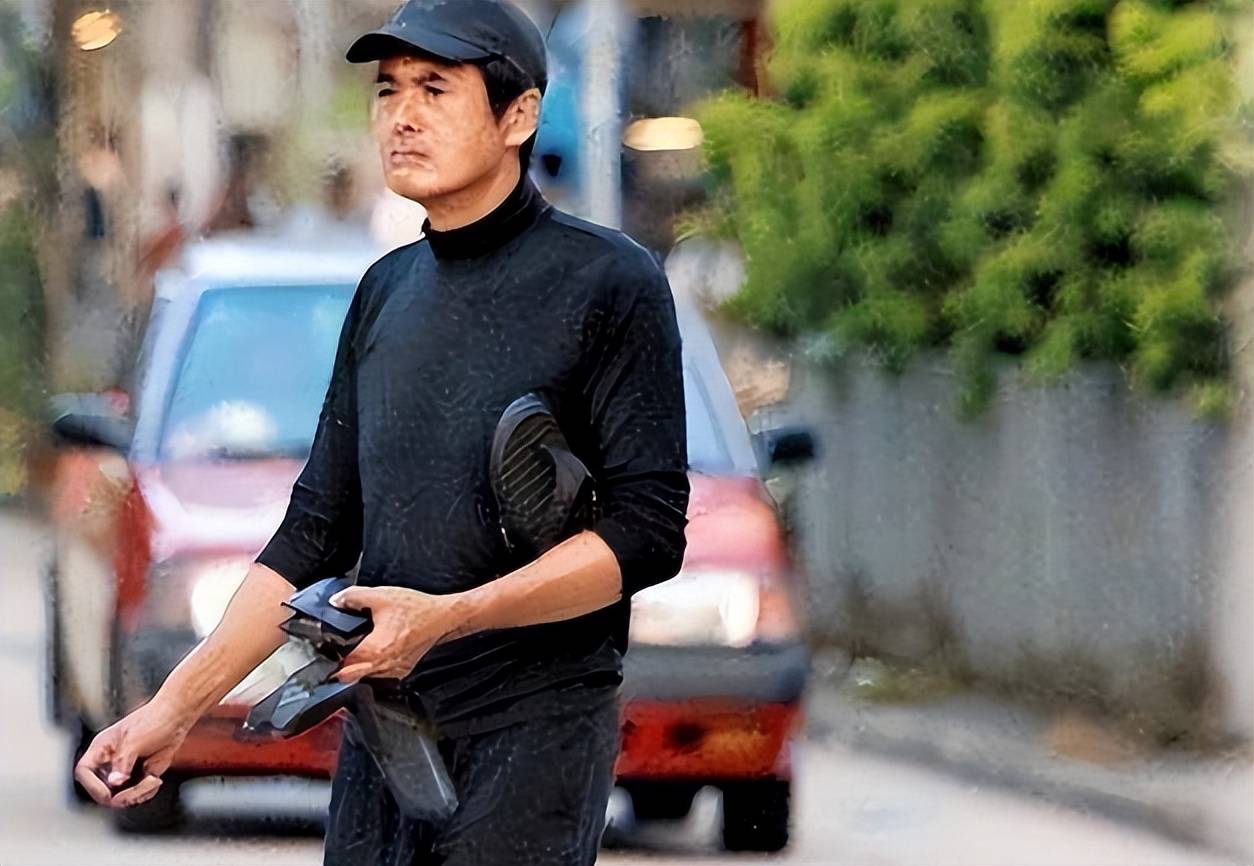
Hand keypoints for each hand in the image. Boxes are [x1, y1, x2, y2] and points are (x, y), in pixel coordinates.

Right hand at [74, 698, 191, 808]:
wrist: (177, 719)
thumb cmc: (154, 720)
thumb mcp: (134, 741)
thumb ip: (123, 763)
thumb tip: (114, 782)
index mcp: (102, 748)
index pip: (84, 771)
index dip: (92, 786)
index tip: (107, 794)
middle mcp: (110, 761)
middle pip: (102, 790)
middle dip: (119, 795)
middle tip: (135, 793)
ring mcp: (125, 770)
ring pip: (121, 795)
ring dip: (137, 794)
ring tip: (152, 781)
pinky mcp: (140, 776)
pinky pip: (137, 794)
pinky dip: (146, 791)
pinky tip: (155, 779)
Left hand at [330, 585, 460, 682]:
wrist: (442, 618)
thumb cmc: (417, 610)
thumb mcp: (381, 596)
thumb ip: (353, 597)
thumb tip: (335, 601)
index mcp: (375, 650)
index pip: (341, 665)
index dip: (329, 658)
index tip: (325, 650)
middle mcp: (383, 665)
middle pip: (349, 677)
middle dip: (339, 667)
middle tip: (335, 652)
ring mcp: (393, 671)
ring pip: (363, 678)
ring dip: (355, 668)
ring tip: (354, 650)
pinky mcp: (402, 670)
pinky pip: (379, 675)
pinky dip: (372, 667)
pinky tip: (373, 652)